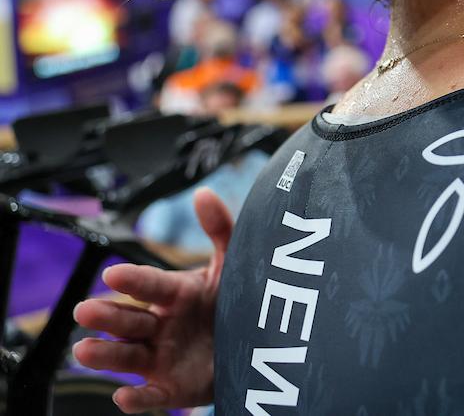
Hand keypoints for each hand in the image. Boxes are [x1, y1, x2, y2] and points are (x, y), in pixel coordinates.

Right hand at [73, 188, 230, 412]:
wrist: (255, 344)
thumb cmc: (235, 300)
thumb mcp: (232, 265)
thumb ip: (220, 229)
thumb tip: (203, 193)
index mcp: (175, 293)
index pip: (151, 284)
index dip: (134, 279)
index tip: (112, 273)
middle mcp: (161, 325)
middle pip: (130, 320)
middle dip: (107, 316)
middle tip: (84, 310)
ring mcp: (163, 357)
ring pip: (129, 356)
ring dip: (105, 355)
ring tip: (82, 351)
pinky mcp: (171, 387)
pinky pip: (151, 395)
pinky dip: (137, 399)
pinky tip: (123, 398)